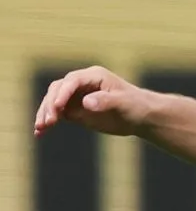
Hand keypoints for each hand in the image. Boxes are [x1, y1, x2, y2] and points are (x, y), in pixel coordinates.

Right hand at [33, 66, 154, 138]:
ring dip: (45, 114)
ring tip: (40, 129)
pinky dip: (47, 122)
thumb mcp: (124, 103)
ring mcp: (75, 96)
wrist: (141, 117)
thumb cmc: (136, 106)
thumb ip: (106, 101)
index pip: (72, 81)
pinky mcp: (73, 110)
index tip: (57, 107)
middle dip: (50, 105)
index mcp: (95, 76)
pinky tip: (40, 133)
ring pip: (52, 101)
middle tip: (48, 122)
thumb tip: (86, 102)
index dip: (63, 93)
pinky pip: (56, 114)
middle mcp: (82, 84)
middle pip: (57, 90)